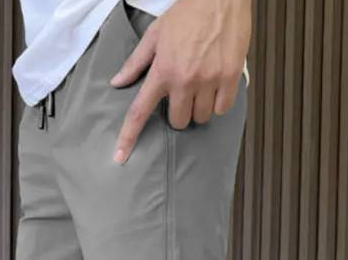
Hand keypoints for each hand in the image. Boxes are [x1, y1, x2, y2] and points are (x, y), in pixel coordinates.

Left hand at [111, 0, 251, 163]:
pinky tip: (216, 86)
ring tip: (201, 86)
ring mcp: (209, 80)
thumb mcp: (155, 34)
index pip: (140, 111)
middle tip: (183, 93)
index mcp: (163, 71)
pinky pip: (222, 109)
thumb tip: (118, 82)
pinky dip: (219, 103)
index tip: (120, 156)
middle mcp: (185, 80)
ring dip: (199, 108)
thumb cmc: (188, 12)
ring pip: (201, 118)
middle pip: (178, 122)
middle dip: (179, 112)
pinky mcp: (230, 77)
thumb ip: (136, 62)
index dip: (128, 137)